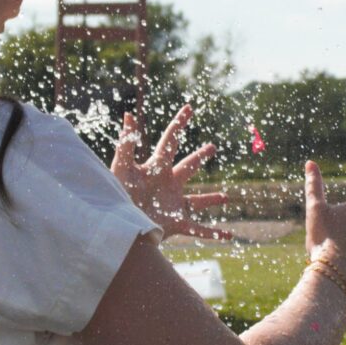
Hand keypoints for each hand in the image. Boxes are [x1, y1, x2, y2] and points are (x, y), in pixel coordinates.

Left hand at [109, 106, 233, 240]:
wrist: (117, 227)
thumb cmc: (116, 196)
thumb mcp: (122, 167)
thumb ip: (127, 143)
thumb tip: (128, 114)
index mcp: (156, 167)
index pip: (170, 141)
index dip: (179, 123)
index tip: (188, 108)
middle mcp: (167, 184)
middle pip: (188, 167)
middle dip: (200, 157)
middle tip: (212, 147)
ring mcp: (173, 204)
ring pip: (197, 200)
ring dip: (211, 199)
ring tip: (225, 198)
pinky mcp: (176, 223)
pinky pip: (199, 229)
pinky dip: (214, 233)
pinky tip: (228, 236)